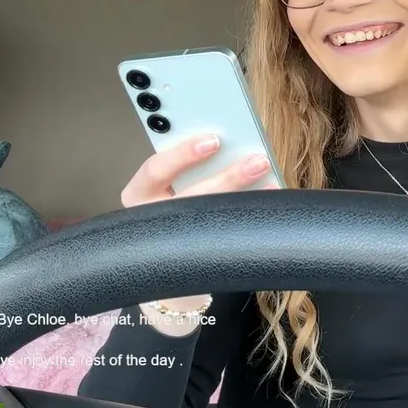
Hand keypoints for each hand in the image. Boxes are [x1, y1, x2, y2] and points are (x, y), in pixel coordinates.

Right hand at [120, 134, 269, 326]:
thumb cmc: (169, 210)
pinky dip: (249, 219)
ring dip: (243, 199)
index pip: (154, 170)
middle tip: (256, 160)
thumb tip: (225, 143)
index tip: (213, 141)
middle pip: (191, 198)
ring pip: (210, 222)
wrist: (168, 266)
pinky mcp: (195, 260)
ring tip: (268, 181)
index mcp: (140, 193)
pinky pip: (226, 239)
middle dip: (228, 179)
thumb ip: (185, 165)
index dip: (182, 154)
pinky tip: (267, 202)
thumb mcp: (167, 183)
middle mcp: (152, 219)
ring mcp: (172, 242)